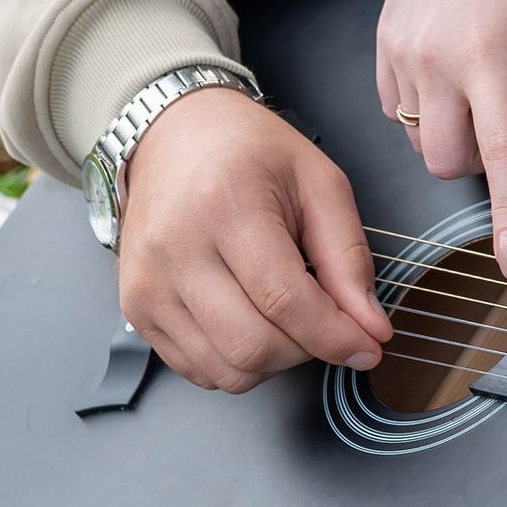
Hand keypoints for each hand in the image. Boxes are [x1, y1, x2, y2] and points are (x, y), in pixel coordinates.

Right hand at [116, 90, 388, 390]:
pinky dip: (237, 362)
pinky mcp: (136, 308)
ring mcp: (148, 284)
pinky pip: (199, 370)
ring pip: (227, 370)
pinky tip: (251, 321)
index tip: (368, 346)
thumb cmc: (248, 152)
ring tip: (287, 317)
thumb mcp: (319, 184)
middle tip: (327, 322)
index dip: (336, 336)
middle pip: (254, 346)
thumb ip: (349, 258)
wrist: (175, 136)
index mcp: (225, 205)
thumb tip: (370, 327)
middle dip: (309, 350)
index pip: (285, 301)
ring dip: (274, 361)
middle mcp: (176, 249)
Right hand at [376, 0, 506, 273]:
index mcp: (485, 57)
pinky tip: (448, 80)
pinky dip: (422, 112)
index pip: (498, 155)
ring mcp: (399, 53)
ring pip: (415, 140)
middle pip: (444, 160)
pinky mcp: (381, 45)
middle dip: (477, 162)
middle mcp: (432, 60)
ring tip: (479, 93)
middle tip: (505, 121)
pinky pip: (392, 108)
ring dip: (450, 138)